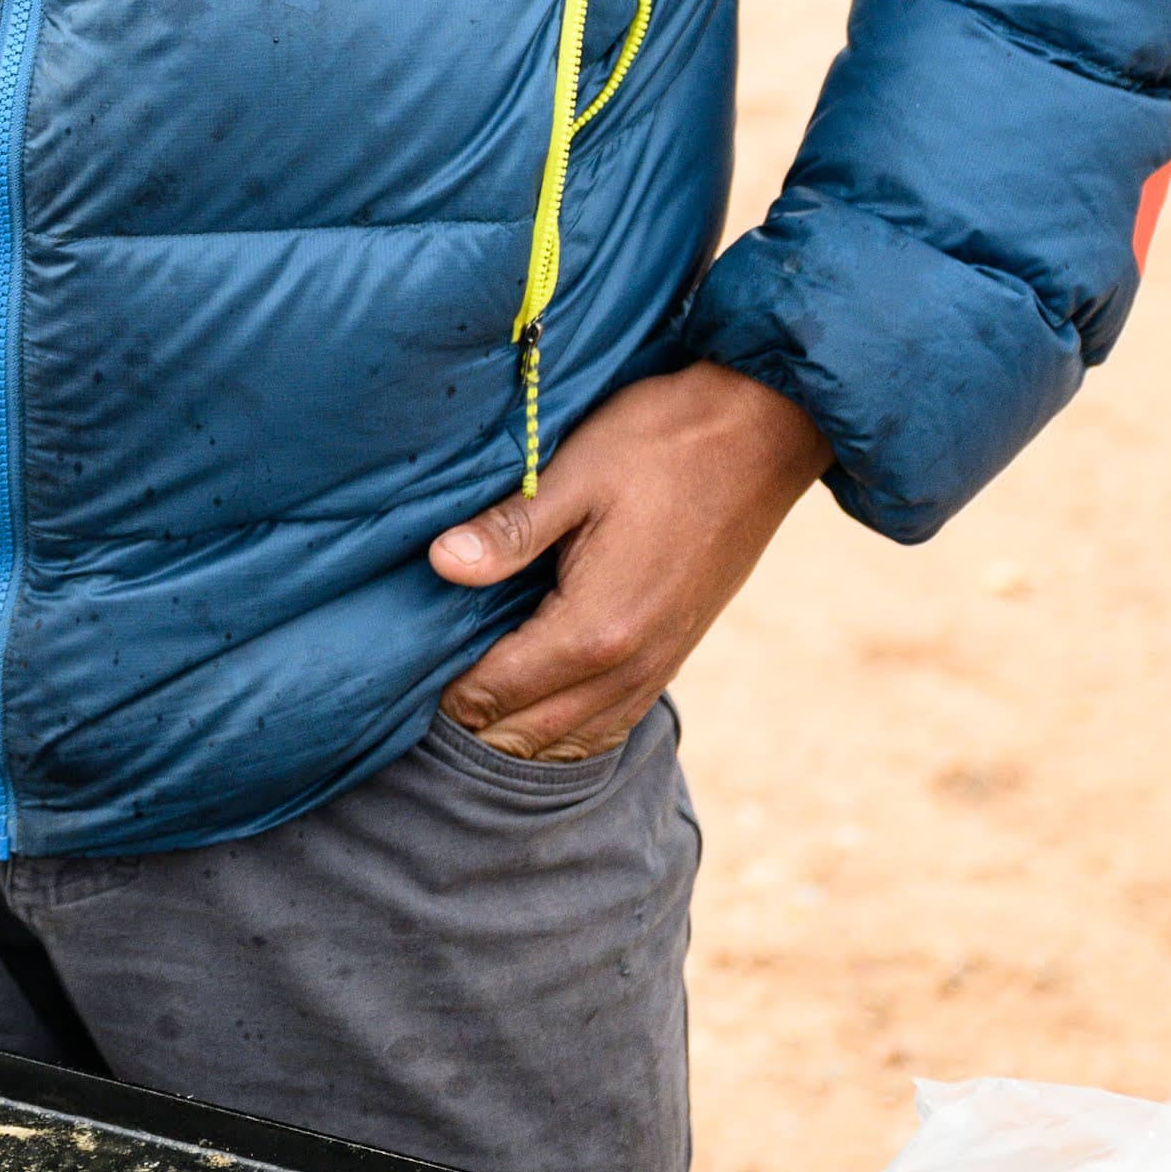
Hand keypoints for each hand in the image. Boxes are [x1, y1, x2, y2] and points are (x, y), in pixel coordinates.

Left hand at [428, 358, 825, 759]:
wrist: (763, 431)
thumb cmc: (663, 441)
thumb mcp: (576, 473)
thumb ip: (509, 530)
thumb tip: (440, 564)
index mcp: (596, 627)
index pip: (498, 689)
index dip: (447, 689)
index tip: (407, 670)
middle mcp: (630, 665)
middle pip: (530, 731)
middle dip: (474, 720)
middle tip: (422, 691)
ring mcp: (659, 665)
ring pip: (572, 739)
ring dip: (518, 733)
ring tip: (469, 706)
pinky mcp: (676, 653)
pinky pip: (613, 722)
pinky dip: (568, 730)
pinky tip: (539, 709)